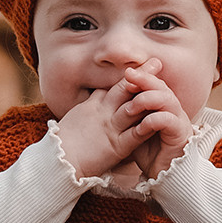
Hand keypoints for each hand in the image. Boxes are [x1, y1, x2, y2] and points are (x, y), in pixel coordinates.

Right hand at [52, 60, 190, 184]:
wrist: (59, 160)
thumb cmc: (63, 142)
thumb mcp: (76, 116)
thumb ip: (90, 104)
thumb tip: (98, 92)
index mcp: (93, 106)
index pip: (113, 86)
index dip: (129, 75)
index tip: (141, 64)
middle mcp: (103, 113)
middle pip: (124, 89)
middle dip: (141, 75)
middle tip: (156, 62)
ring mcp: (111, 128)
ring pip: (132, 107)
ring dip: (148, 96)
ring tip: (163, 84)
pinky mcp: (116, 146)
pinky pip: (135, 134)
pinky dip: (147, 125)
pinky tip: (160, 119)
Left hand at [116, 63, 191, 180]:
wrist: (163, 175)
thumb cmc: (148, 153)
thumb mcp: (133, 129)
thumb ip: (126, 114)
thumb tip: (105, 99)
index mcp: (162, 106)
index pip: (153, 84)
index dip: (140, 77)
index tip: (124, 73)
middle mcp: (173, 110)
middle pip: (161, 87)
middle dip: (144, 79)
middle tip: (128, 75)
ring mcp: (179, 121)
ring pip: (167, 99)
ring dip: (147, 99)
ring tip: (130, 107)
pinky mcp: (180, 134)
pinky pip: (168, 120)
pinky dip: (154, 119)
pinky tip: (141, 124)